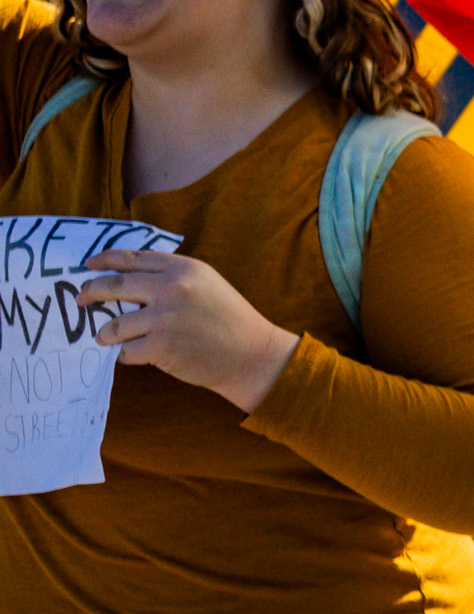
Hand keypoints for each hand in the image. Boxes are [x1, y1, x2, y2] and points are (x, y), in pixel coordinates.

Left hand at [79, 249, 298, 410]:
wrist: (252, 354)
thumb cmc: (229, 319)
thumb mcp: (207, 284)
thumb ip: (172, 276)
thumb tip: (126, 278)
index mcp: (184, 268)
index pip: (132, 259)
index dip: (105, 260)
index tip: (88, 265)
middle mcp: (173, 289)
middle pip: (114, 286)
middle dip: (90, 292)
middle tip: (80, 299)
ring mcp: (166, 318)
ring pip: (114, 324)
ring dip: (104, 332)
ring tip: (104, 336)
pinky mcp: (162, 346)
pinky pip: (125, 351)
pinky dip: (124, 354)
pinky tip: (131, 354)